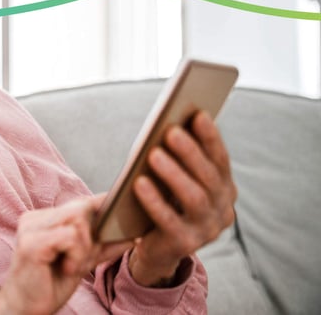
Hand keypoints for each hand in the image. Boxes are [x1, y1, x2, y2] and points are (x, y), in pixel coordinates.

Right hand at [0, 195, 132, 314]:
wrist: (25, 310)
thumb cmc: (50, 285)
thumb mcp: (82, 261)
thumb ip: (102, 244)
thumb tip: (133, 234)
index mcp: (44, 218)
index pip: (80, 203)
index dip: (102, 212)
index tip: (120, 226)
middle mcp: (34, 218)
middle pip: (81, 207)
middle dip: (93, 234)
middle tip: (85, 259)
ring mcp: (30, 228)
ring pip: (77, 219)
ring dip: (84, 247)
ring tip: (72, 266)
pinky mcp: (32, 242)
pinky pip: (69, 236)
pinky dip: (76, 254)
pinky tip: (67, 269)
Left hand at [130, 111, 236, 286]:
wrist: (156, 248)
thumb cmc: (165, 202)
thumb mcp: (175, 180)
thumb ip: (180, 159)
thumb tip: (172, 123)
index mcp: (225, 190)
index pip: (221, 160)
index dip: (210, 137)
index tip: (198, 114)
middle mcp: (222, 210)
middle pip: (209, 177)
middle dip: (190, 152)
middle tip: (170, 131)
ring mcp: (206, 230)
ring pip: (194, 198)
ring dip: (173, 173)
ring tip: (152, 154)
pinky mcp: (185, 244)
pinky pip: (169, 220)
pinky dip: (154, 200)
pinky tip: (139, 182)